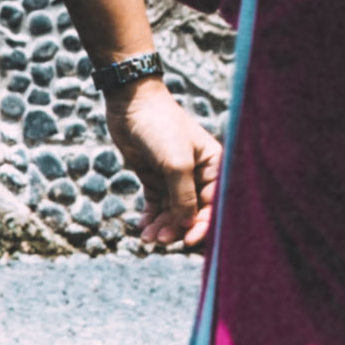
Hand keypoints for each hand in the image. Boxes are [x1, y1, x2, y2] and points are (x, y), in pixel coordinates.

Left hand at [107, 74, 220, 252]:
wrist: (131, 103)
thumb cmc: (160, 126)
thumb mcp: (176, 163)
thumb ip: (184, 196)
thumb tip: (187, 225)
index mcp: (213, 166)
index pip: (213, 203)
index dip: (202, 225)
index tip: (187, 241)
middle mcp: (197, 173)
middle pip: (192, 211)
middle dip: (177, 227)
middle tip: (159, 239)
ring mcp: (175, 176)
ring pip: (173, 211)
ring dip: (162, 225)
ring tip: (147, 236)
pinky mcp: (155, 177)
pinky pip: (157, 204)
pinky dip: (151, 217)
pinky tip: (143, 225)